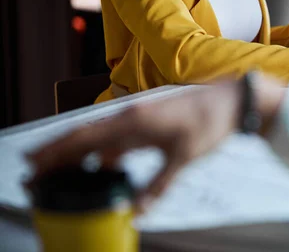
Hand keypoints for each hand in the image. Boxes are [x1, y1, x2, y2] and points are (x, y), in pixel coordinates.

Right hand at [26, 76, 285, 212]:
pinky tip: (101, 166)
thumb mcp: (184, 156)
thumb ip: (159, 184)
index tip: (35, 162)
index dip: (58, 151)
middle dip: (59, 152)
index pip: (87, 137)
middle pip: (86, 135)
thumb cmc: (209, 123)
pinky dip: (103, 153)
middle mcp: (131, 116)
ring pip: (100, 137)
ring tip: (59, 171)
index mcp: (134, 121)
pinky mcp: (149, 123)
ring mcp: (139, 118)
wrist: (231, 100)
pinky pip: (118, 139)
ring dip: (79, 153)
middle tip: (33, 169)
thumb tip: (138, 210)